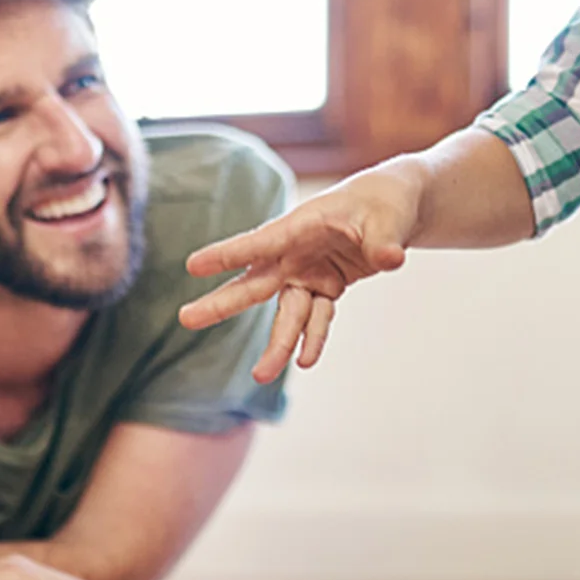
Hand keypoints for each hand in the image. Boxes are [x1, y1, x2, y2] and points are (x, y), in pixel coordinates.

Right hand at [178, 163, 423, 381]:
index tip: (193, 265)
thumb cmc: (384, 204)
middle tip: (186, 319)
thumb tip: (391, 260)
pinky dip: (314, 338)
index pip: (261, 242)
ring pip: (287, 313)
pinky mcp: (324, 289)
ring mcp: (308, 274)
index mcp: (302, 226)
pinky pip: (316, 318)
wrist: (393, 208)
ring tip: (261, 376)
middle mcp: (296, 253)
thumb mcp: (388, 219)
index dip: (228, 254)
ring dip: (277, 344)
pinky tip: (306, 360)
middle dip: (222, 304)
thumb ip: (384, 242)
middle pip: (255, 284)